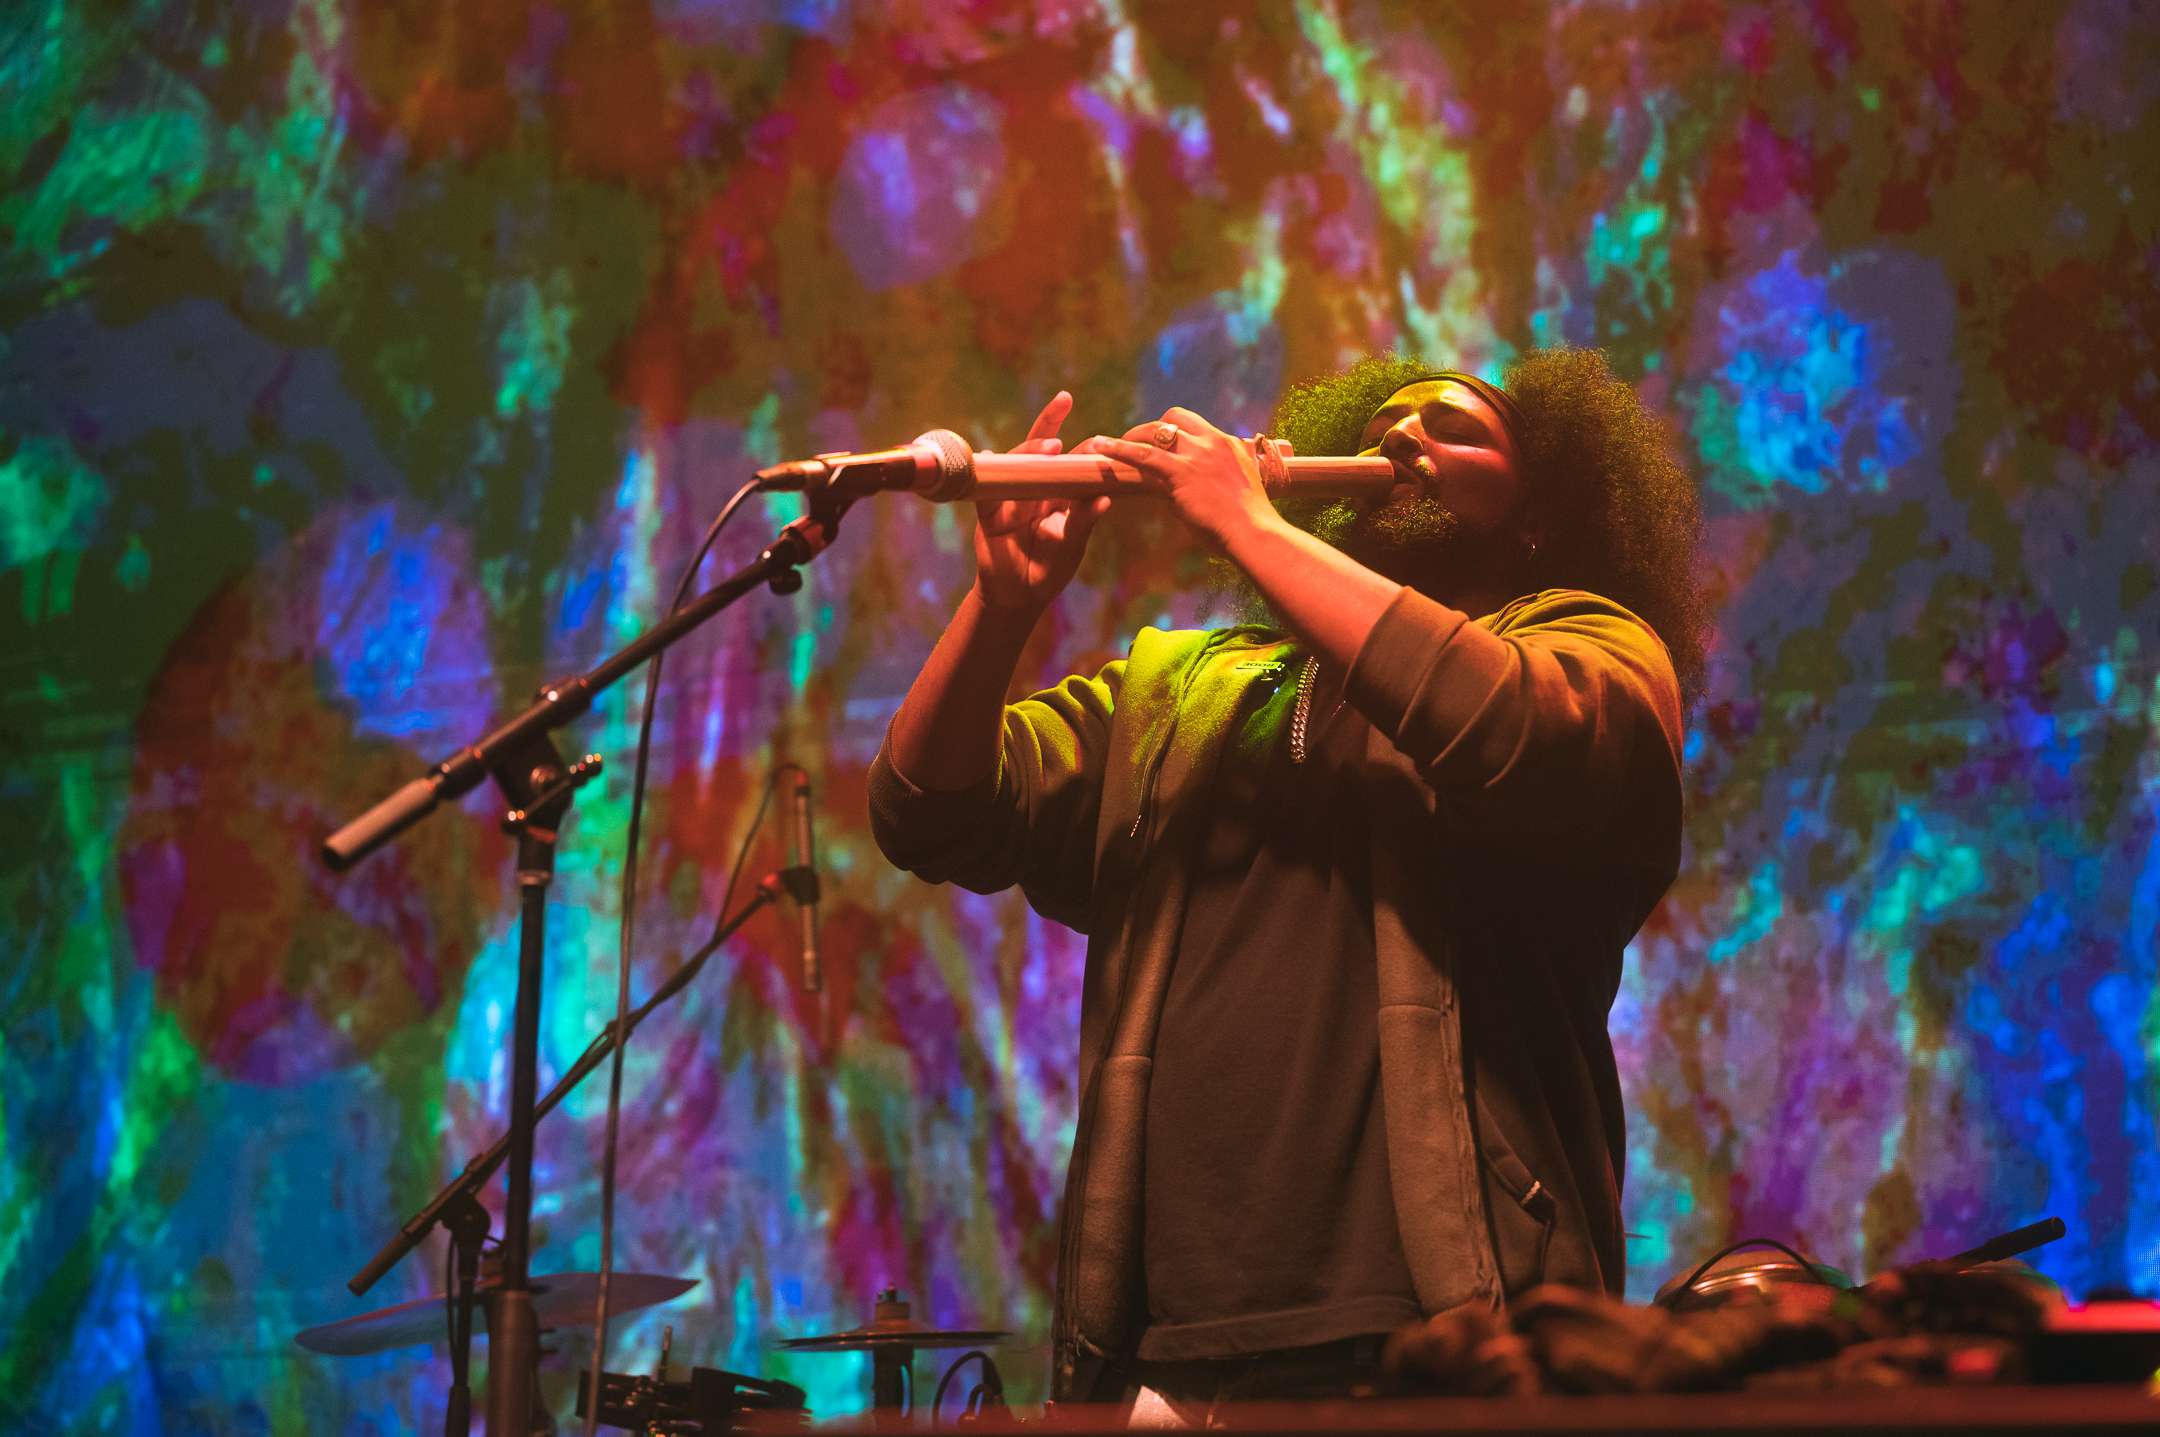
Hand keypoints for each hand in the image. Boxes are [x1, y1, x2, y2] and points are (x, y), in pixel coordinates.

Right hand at [972, 391, 1111, 611]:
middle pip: (1039, 449)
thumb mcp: (1072, 545)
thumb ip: (1083, 521)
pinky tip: (987, 455)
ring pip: (1015, 464)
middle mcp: (1033, 488)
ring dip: (1029, 451)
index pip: (1069, 460)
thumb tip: (1105, 498)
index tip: (1098, 436)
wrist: (1020, 596)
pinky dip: (984, 471)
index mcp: (1057, 493)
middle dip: (1049, 423)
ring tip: (1050, 445)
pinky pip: (984, 490)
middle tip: (1064, 401)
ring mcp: (1009, 497)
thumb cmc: (1050, 568)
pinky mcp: (988, 513)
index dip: (1081, 445)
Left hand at [1089, 407, 1284, 557]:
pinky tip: (1101, 447)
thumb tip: (1173, 501)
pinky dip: (1119, 449)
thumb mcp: (1231, 497)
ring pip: (1157, 431)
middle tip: (1136, 441)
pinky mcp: (1182, 471)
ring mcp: (1198, 454)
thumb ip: (1205, 490)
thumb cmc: (1246, 526)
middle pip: (1177, 418)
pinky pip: (1143, 455)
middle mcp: (1214, 442)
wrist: (1255, 533)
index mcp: (1230, 446)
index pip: (1198, 427)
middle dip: (1153, 428)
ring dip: (1133, 435)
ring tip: (1111, 444)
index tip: (1164, 441)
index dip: (1177, 431)